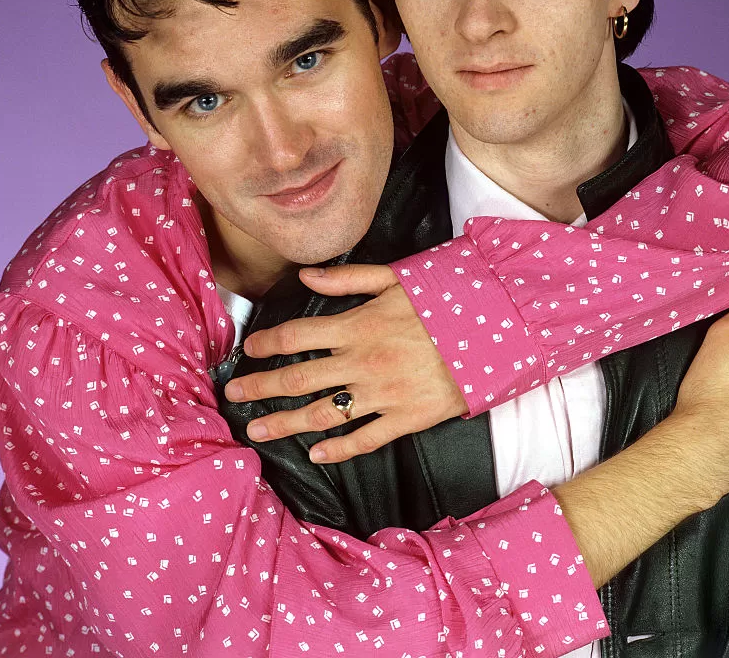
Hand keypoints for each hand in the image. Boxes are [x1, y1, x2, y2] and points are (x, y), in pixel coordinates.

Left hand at [223, 264, 467, 461]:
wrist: (494, 334)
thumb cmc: (446, 302)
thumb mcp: (398, 279)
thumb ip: (349, 279)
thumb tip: (306, 274)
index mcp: (358, 326)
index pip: (298, 335)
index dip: (267, 343)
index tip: (248, 350)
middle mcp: (362, 363)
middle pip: (298, 378)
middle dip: (261, 387)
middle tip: (234, 396)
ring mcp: (382, 394)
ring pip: (322, 414)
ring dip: (285, 423)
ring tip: (258, 431)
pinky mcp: (405, 418)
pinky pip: (364, 439)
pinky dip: (338, 450)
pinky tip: (316, 454)